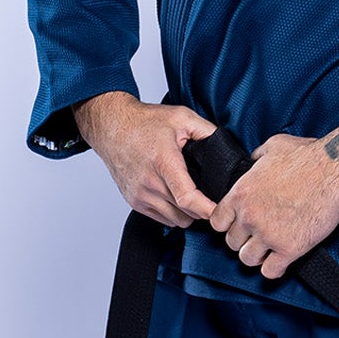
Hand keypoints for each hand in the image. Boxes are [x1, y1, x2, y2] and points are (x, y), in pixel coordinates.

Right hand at [74, 93, 218, 226]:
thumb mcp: (181, 117)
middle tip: (210, 198)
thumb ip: (207, 131)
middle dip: (202, 209)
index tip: (219, 211)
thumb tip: (227, 146)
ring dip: (187, 213)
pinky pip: (162, 219)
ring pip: (175, 220)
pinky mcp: (134, 201)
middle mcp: (150, 182)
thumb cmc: (143, 122)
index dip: (207, 209)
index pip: (187, 198)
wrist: (111, 127)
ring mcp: (140, 194)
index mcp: (163, 162)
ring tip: (192, 196)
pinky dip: (173, 213)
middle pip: (185, 214)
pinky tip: (176, 196)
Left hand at [210, 125, 338, 278]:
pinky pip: (270, 272)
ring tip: (269, 250)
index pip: (217, 222)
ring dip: (257, 256)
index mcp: (241, 193)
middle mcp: (249, 216)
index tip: (239, 225)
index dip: (228, 225)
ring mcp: (268, 235)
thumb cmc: (308, 156)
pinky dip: (274, 269)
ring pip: (247, 259)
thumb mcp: (273, 146)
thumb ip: (256, 158)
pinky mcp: (289, 249)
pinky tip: (282, 259)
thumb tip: (252, 161)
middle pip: (232, 243)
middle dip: (244, 241)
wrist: (336, 171)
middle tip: (258, 237)